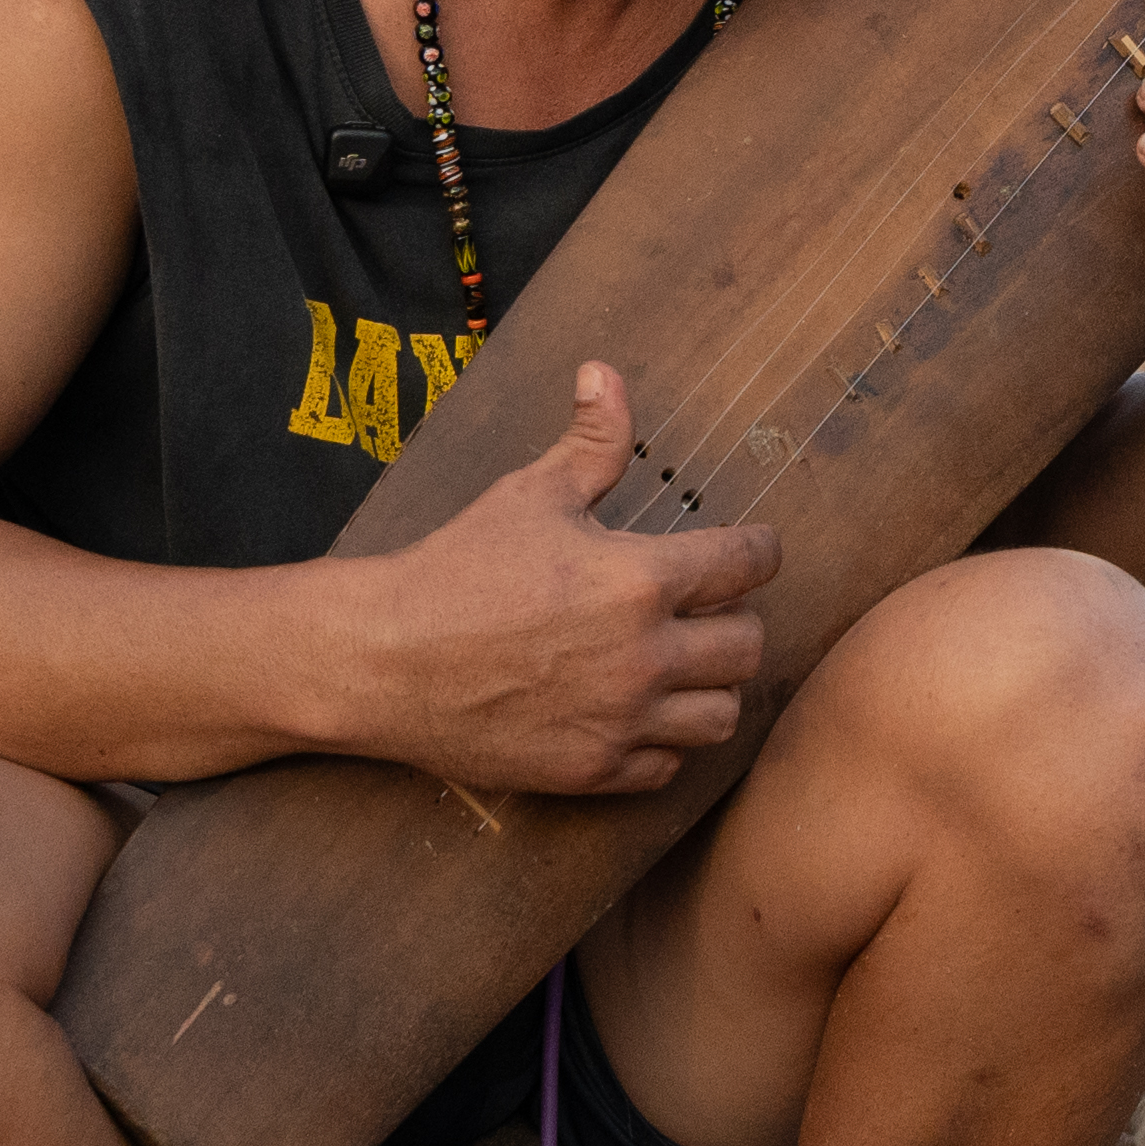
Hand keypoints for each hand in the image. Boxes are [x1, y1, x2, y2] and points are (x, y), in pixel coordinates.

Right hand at [306, 364, 781, 795]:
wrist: (385, 660)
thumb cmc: (457, 569)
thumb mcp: (529, 494)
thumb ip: (590, 441)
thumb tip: (605, 374)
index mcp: (641, 579)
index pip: (750, 564)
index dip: (759, 551)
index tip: (750, 552)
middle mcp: (644, 655)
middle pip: (750, 647)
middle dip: (736, 621)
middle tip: (707, 610)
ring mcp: (620, 720)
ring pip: (721, 716)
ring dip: (711, 688)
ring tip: (683, 666)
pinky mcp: (592, 771)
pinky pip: (667, 766)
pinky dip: (663, 741)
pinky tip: (638, 713)